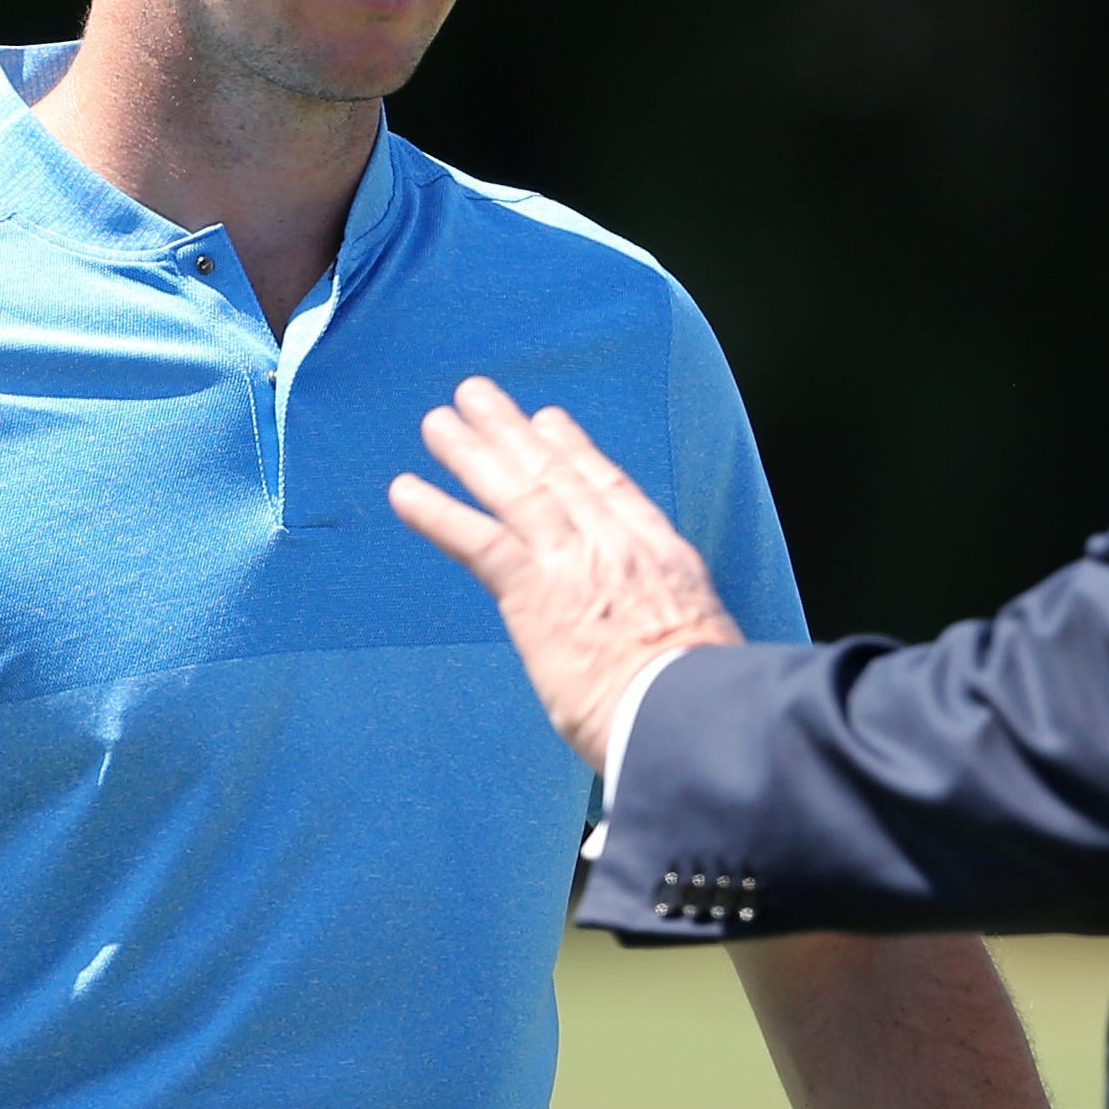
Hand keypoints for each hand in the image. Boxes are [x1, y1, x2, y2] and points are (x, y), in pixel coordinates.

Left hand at [388, 378, 743, 765]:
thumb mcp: (702, 639)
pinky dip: (439, 513)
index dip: (576, 450)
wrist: (690, 711)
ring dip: (472, 452)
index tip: (551, 421)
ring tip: (438, 423)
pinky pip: (479, 541)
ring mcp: (574, 561)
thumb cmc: (703, 697)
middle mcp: (615, 544)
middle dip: (513, 432)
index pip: (611, 489)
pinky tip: (405, 492)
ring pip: (517, 491)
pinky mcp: (536, 592)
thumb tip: (658, 644)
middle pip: (556, 473)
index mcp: (661, 556)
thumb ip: (667, 623)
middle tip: (480, 398)